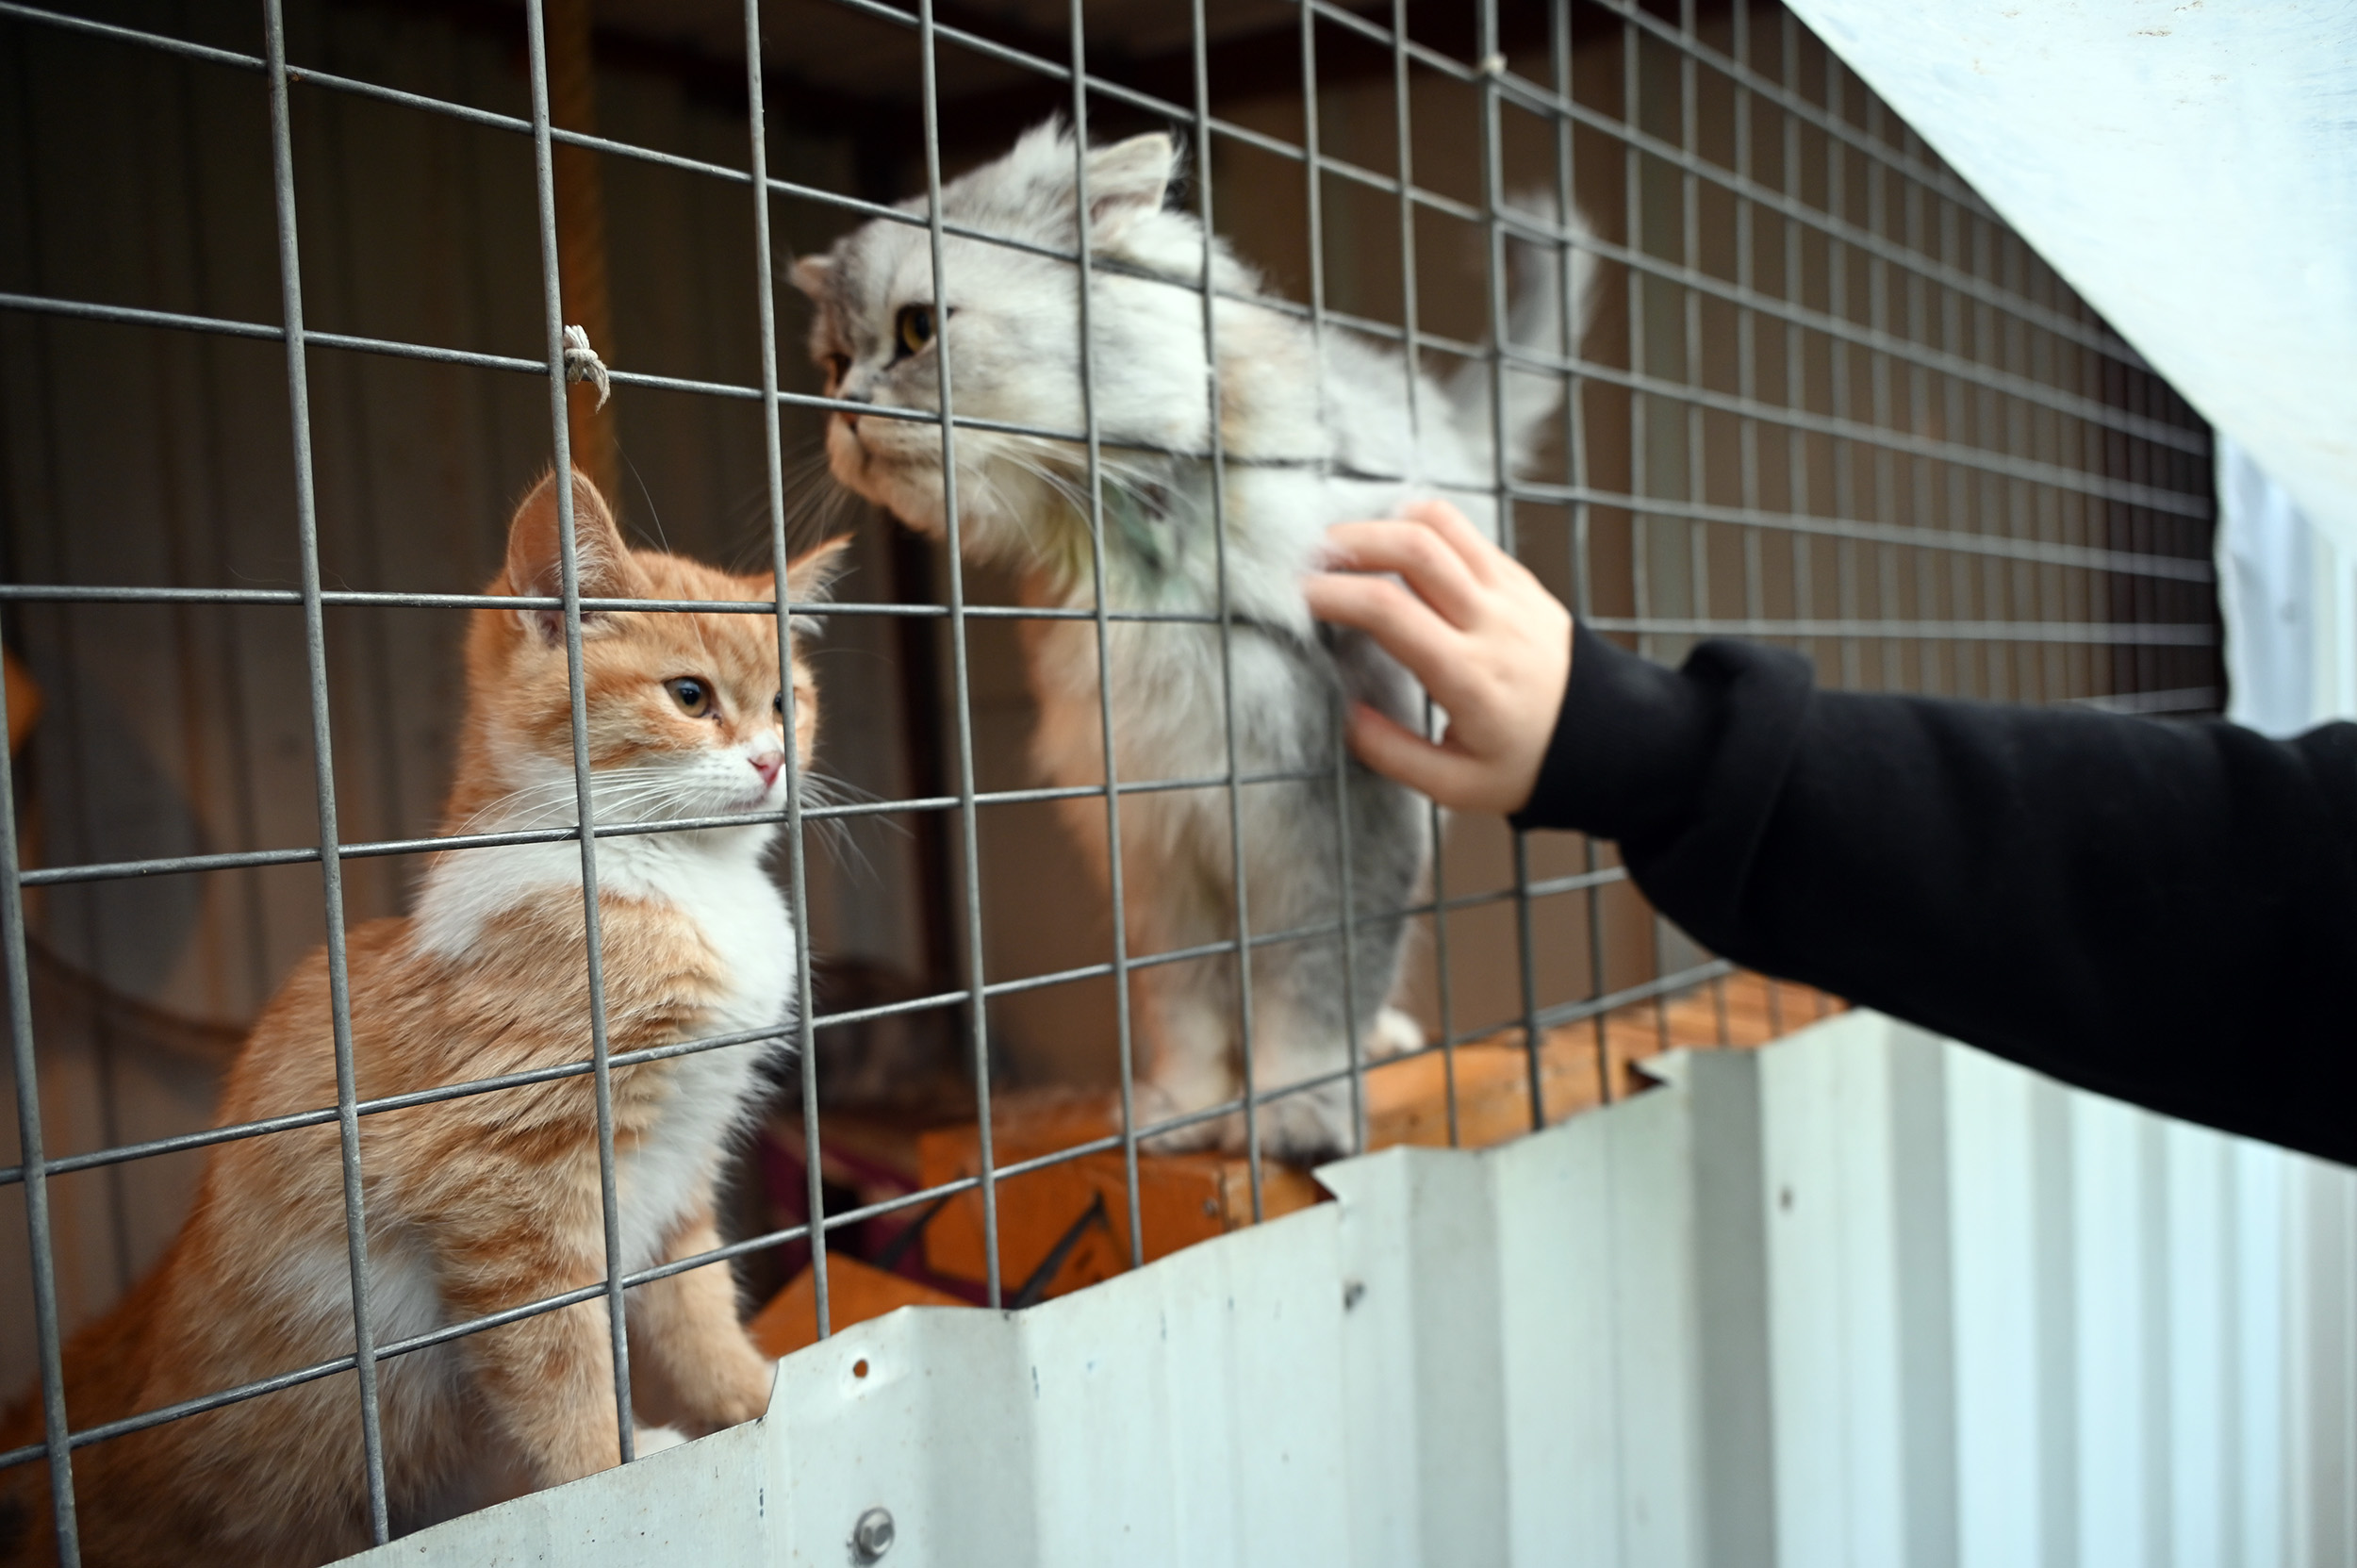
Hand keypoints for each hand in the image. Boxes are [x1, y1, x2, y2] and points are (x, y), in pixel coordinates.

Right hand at [1301, 499, 1570, 813]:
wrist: (1608, 739)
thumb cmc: (1527, 764)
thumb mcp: (1455, 787)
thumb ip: (1393, 753)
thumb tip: (1343, 713)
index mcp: (1470, 677)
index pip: (1390, 611)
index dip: (1334, 595)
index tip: (1298, 599)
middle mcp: (1492, 623)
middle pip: (1413, 549)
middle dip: (1349, 543)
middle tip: (1309, 560)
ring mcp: (1510, 592)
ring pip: (1440, 525)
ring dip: (1382, 524)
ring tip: (1342, 546)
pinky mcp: (1518, 578)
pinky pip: (1464, 531)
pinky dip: (1418, 523)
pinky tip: (1389, 543)